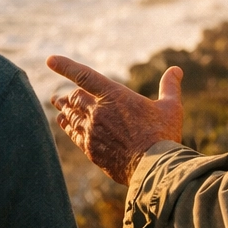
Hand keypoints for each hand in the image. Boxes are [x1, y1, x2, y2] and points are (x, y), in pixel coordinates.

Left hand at [47, 56, 183, 184]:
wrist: (153, 167)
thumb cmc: (163, 135)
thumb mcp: (171, 107)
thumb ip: (170, 86)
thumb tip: (176, 70)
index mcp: (114, 95)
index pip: (84, 75)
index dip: (65, 66)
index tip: (50, 60)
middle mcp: (98, 111)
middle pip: (74, 98)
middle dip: (67, 95)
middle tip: (59, 95)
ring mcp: (92, 131)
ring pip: (70, 116)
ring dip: (64, 109)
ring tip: (57, 105)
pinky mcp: (90, 149)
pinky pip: (73, 134)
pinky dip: (67, 126)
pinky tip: (64, 123)